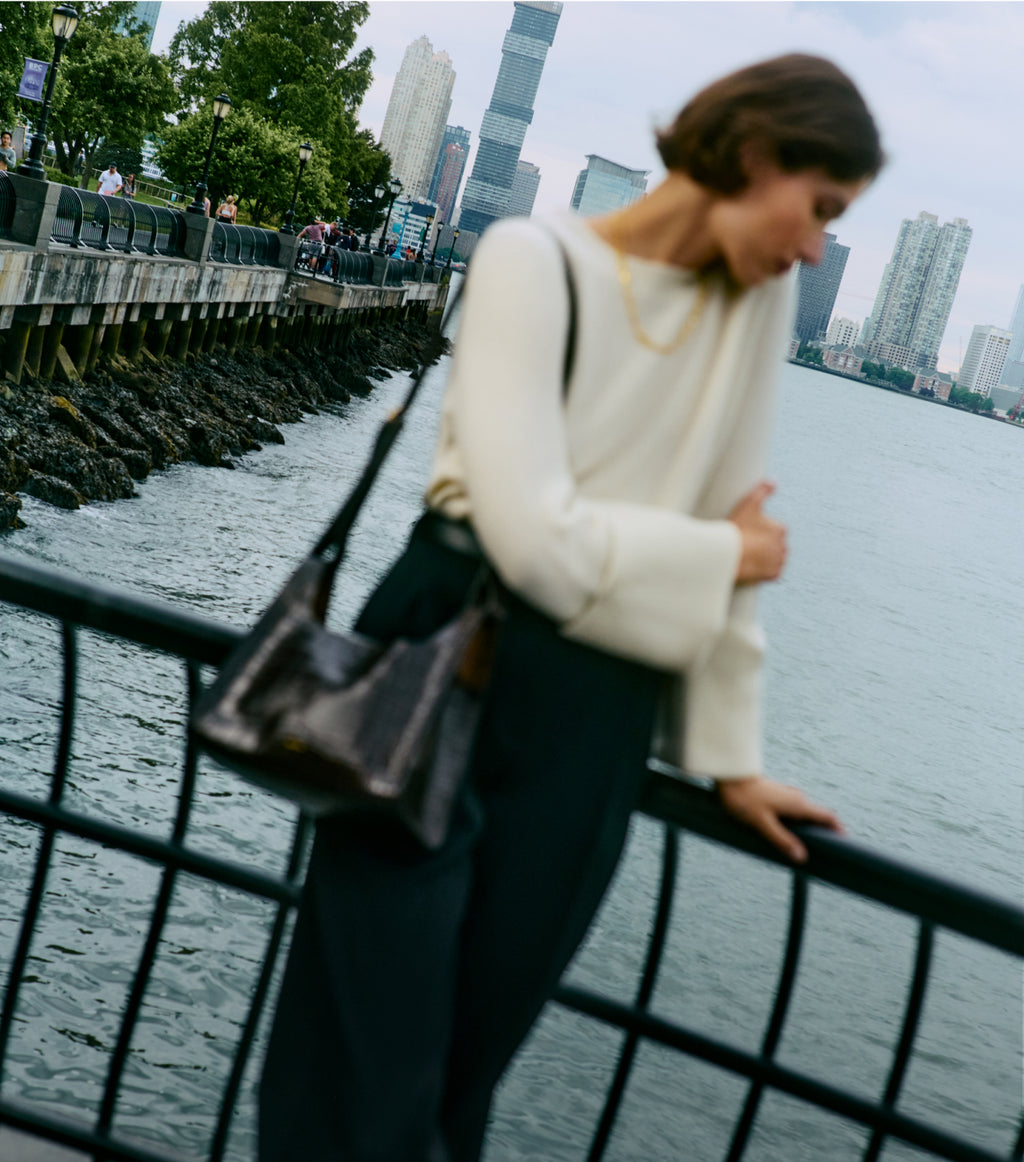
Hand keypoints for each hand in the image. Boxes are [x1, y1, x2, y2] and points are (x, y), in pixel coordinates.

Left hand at [716, 775, 843, 862]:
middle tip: (824, 852)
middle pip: (817, 817)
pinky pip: (793, 812)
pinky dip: (796, 823)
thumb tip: (802, 857)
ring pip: (804, 814)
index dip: (838, 830)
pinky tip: (787, 833)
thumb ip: (782, 840)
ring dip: (808, 828)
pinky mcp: (778, 796)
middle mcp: (797, 798)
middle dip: (824, 833)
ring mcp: (787, 796)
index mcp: (799, 804)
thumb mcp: (762, 823)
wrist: (729, 774)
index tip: (845, 845)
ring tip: (806, 847)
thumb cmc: (744, 798)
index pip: (828, 817)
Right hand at [728, 481, 786, 583]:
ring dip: (767, 558)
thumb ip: (762, 490)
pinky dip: (766, 572)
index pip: (776, 530)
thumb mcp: (749, 504)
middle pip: (776, 545)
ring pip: (776, 559)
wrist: (728, 554)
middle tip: (748, 544)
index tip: (750, 532)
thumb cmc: (737, 528)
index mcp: (780, 530)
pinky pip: (773, 574)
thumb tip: (773, 482)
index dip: (762, 530)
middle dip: (766, 545)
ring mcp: (777, 562)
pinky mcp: (771, 576)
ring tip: (750, 556)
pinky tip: (754, 567)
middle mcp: (783, 546)